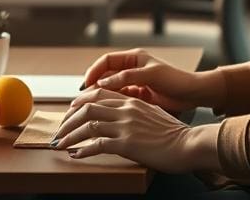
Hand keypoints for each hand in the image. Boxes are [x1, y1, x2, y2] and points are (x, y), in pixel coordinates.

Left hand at [53, 86, 219, 172]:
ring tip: (61, 143)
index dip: (80, 102)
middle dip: (69, 119)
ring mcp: (125, 126)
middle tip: (61, 129)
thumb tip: (122, 117)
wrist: (188, 143)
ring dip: (70, 135)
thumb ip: (135, 111)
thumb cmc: (174, 133)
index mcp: (131, 100)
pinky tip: (75, 155)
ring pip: (88, 125)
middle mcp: (125, 109)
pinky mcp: (126, 144)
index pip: (97, 94)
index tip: (70, 111)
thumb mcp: (153, 113)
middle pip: (87, 107)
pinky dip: (82, 150)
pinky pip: (96, 145)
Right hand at [81, 48, 222, 112]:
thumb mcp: (151, 75)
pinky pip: (119, 99)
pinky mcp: (138, 97)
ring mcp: (135, 83)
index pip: (106, 61)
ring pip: (111, 89)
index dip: (94, 71)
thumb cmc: (175, 80)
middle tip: (82, 99)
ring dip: (100, 97)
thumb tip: (103, 82)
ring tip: (89, 108)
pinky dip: (111, 104)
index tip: (85, 83)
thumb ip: (127, 77)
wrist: (193, 95)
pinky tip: (104, 113)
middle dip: (93, 85)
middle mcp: (132, 68)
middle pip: (106, 75)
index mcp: (134, 57)